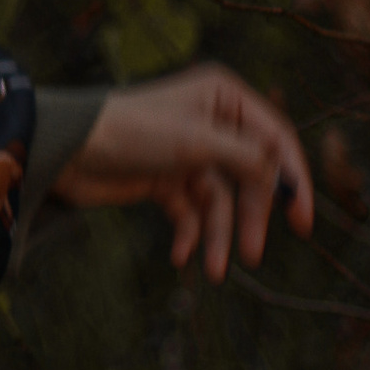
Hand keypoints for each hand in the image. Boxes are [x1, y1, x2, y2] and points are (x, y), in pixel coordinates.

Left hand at [53, 63, 314, 280]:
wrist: (66, 150)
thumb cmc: (132, 130)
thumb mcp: (198, 142)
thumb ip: (247, 160)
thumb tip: (283, 178)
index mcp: (225, 97)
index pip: (276, 141)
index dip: (293, 181)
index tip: (302, 221)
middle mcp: (212, 122)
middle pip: (249, 178)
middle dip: (249, 219)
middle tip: (253, 256)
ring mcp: (188, 153)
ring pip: (220, 202)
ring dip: (218, 237)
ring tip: (214, 272)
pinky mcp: (165, 179)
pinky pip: (190, 213)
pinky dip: (190, 235)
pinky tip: (180, 255)